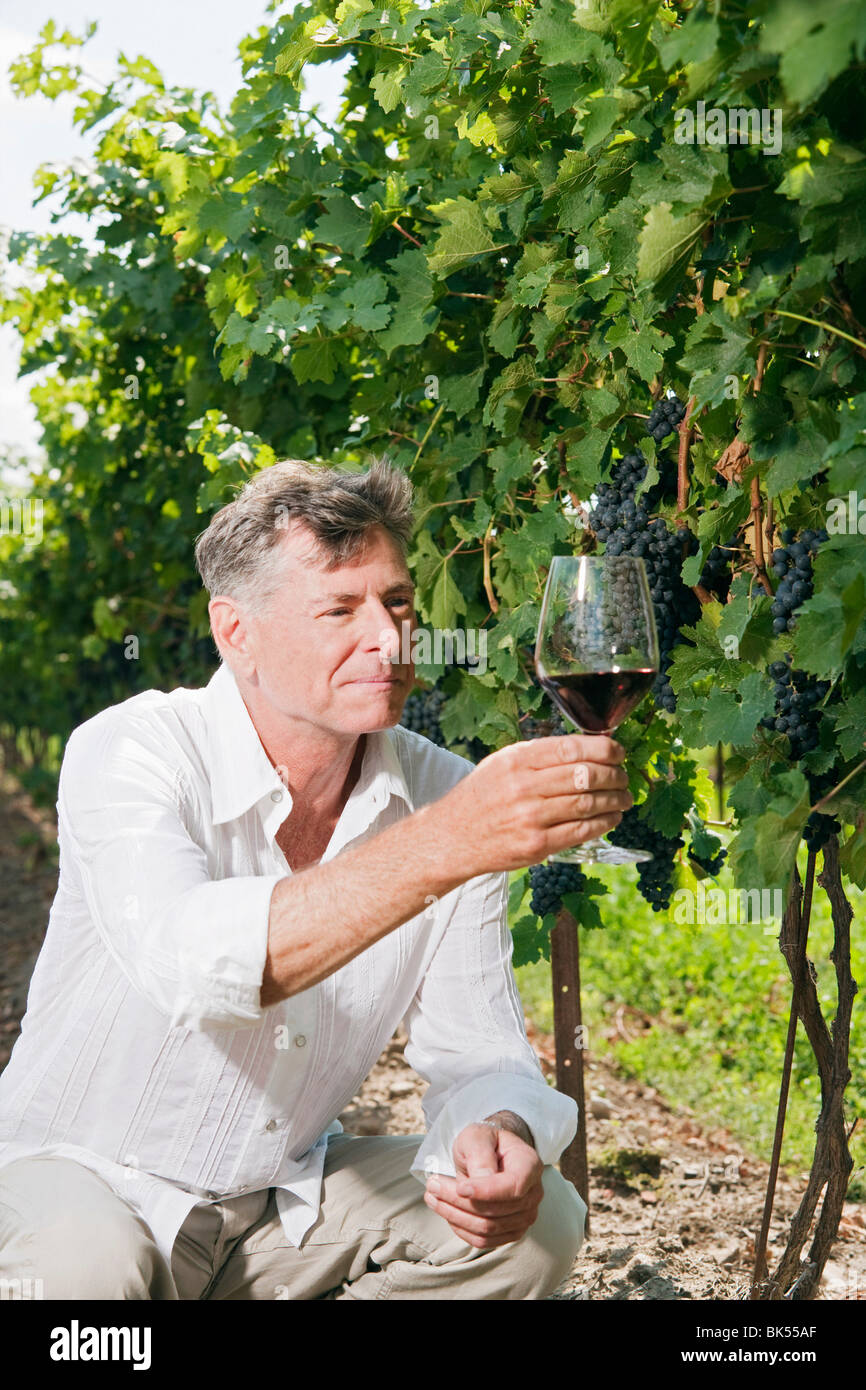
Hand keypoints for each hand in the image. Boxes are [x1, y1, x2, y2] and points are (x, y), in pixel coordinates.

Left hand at [424, 1122, 543, 1249]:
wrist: (490, 1153)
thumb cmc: (484, 1142)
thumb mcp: (477, 1136)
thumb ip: (480, 1155)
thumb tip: (480, 1181)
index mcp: (529, 1164)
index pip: (513, 1187)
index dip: (486, 1192)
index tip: (460, 1187)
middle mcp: (533, 1193)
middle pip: (495, 1211)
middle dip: (458, 1201)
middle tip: (432, 1184)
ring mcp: (525, 1216)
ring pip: (487, 1229)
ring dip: (454, 1215)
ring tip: (432, 1196)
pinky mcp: (511, 1231)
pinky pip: (484, 1240)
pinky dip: (460, 1228)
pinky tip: (447, 1210)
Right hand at [433, 732, 632, 876]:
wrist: (452, 838)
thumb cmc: (482, 797)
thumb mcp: (502, 764)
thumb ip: (539, 755)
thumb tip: (587, 748)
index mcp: (517, 761)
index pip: (571, 748)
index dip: (603, 750)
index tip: (618, 752)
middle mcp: (523, 787)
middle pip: (585, 776)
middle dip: (614, 775)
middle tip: (624, 777)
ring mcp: (530, 818)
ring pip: (587, 804)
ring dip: (614, 800)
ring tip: (624, 797)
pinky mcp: (536, 845)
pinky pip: (580, 831)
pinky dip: (603, 823)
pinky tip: (612, 817)